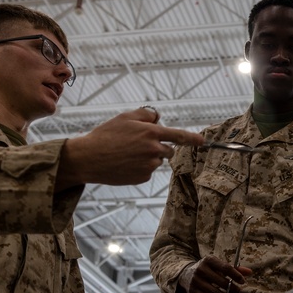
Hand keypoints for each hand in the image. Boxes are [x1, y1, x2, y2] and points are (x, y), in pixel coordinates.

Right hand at [56, 107, 205, 190]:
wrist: (89, 158)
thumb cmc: (106, 135)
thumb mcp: (125, 117)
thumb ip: (146, 115)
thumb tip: (158, 118)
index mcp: (151, 133)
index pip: (178, 135)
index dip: (193, 138)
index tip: (203, 141)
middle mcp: (153, 150)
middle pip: (168, 150)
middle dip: (159, 147)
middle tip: (139, 145)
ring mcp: (149, 166)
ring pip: (157, 161)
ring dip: (148, 157)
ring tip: (127, 154)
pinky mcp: (143, 177)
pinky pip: (148, 172)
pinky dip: (140, 168)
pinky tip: (125, 164)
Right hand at [180, 256, 253, 292]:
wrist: (187, 274)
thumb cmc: (208, 269)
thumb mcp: (218, 266)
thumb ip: (234, 269)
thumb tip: (250, 272)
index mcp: (209, 260)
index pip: (225, 267)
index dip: (236, 275)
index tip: (243, 282)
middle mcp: (201, 269)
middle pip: (221, 282)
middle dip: (232, 288)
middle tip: (239, 292)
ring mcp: (196, 281)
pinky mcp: (193, 292)